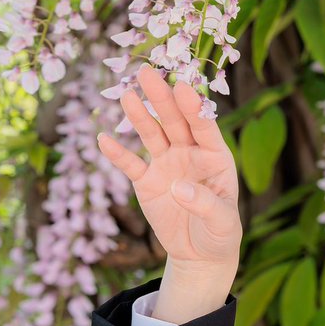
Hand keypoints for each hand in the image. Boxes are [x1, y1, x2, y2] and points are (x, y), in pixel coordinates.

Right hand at [97, 64, 241, 275]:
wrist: (199, 253)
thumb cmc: (220, 233)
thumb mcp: (222, 222)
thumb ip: (205, 203)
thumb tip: (178, 186)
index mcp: (215, 157)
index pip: (204, 128)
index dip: (193, 108)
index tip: (182, 87)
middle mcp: (190, 154)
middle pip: (174, 121)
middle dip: (162, 98)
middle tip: (146, 72)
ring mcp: (167, 164)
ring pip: (152, 135)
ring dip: (139, 116)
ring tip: (126, 94)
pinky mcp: (146, 182)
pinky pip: (130, 165)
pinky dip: (117, 153)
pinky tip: (102, 139)